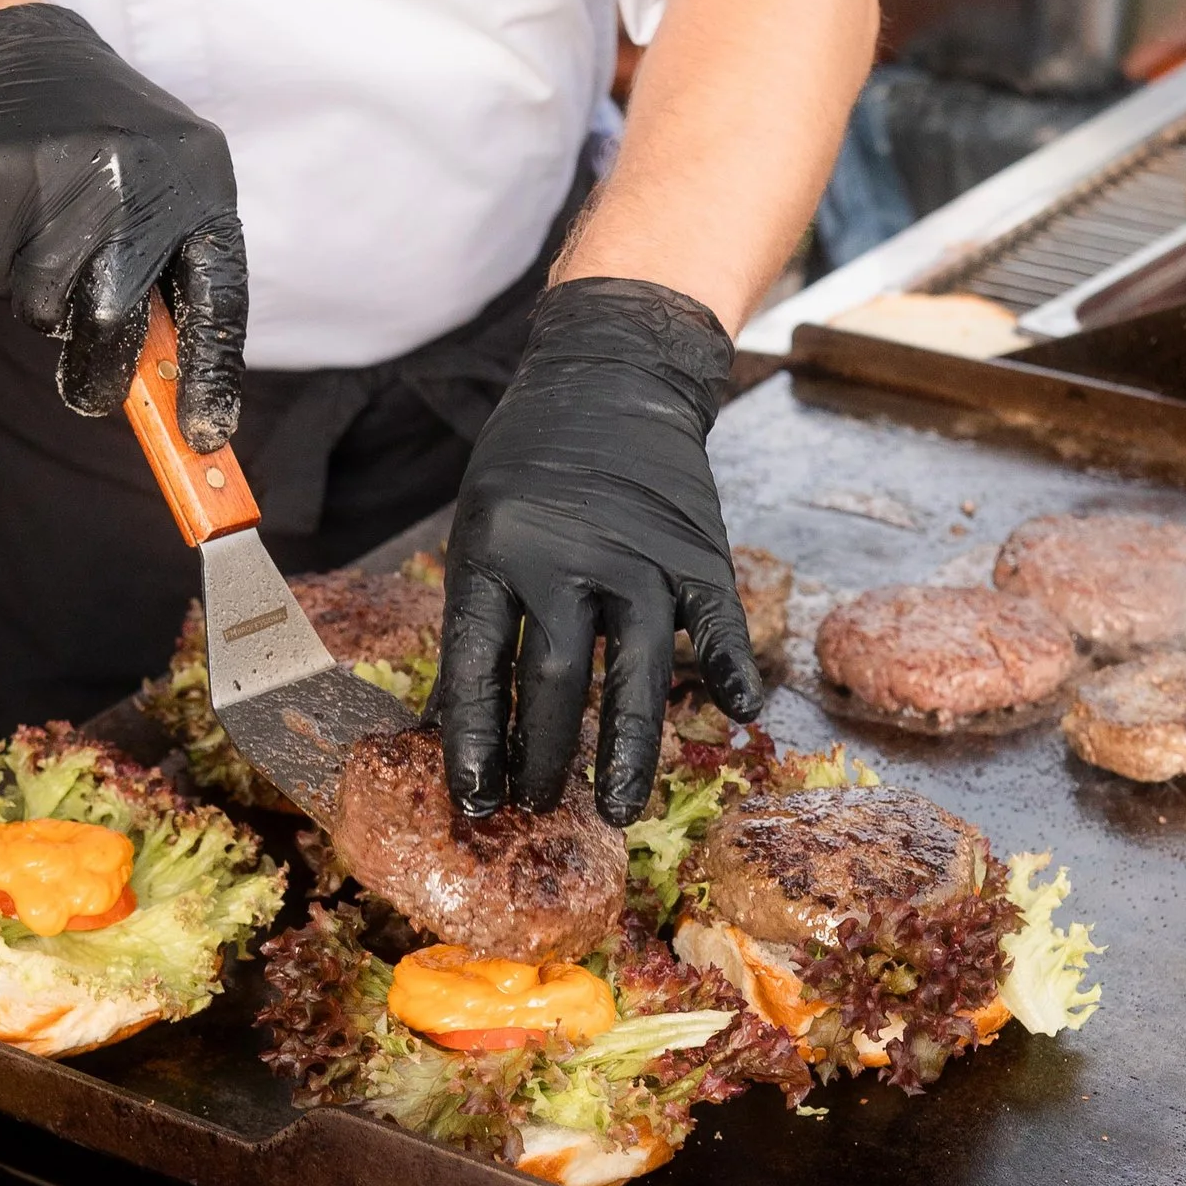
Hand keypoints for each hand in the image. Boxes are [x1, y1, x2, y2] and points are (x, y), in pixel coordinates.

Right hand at [0, 2, 247, 447]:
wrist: (24, 60)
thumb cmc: (112, 153)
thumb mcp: (168, 191)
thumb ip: (173, 278)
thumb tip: (169, 393)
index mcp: (199, 183)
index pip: (218, 297)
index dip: (212, 373)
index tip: (204, 436)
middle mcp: (138, 177)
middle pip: (110, 316)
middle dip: (99, 371)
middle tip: (88, 396)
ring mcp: (62, 171)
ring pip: (41, 305)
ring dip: (40, 303)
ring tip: (48, 244)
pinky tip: (13, 215)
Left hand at [439, 278, 762, 825]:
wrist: (611, 376)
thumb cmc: (530, 465)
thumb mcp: (478, 528)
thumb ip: (475, 620)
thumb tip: (447, 728)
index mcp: (495, 551)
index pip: (478, 664)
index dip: (475, 740)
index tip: (475, 801)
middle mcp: (567, 557)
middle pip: (555, 679)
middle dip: (544, 757)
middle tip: (539, 809)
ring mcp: (639, 555)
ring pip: (635, 671)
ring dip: (625, 748)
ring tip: (615, 808)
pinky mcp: (697, 551)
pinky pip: (719, 623)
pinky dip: (730, 668)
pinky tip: (738, 713)